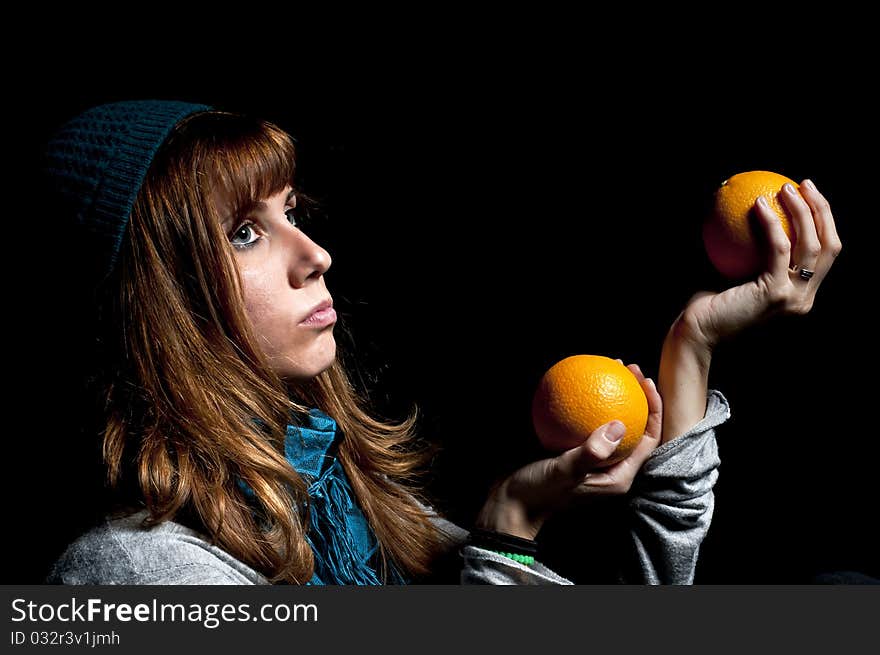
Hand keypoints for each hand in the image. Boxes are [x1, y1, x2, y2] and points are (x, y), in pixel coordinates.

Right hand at [474, 363, 661, 539]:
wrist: (512, 502)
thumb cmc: (539, 493)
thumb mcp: (564, 472)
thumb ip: (592, 452)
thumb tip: (620, 425)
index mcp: (619, 475)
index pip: (648, 438)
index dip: (653, 408)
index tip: (643, 382)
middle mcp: (611, 465)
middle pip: (635, 425)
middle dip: (636, 395)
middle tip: (627, 367)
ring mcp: (593, 456)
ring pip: (612, 419)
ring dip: (613, 393)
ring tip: (608, 367)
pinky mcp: (575, 448)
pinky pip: (587, 420)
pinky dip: (585, 401)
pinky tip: (576, 382)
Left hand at [681, 179, 842, 349]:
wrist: (697, 330)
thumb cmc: (709, 302)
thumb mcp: (735, 270)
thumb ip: (750, 247)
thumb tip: (752, 207)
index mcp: (800, 294)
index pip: (825, 253)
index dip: (824, 221)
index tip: (807, 194)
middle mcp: (804, 298)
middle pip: (829, 246)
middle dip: (822, 210)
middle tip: (803, 184)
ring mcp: (793, 298)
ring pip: (811, 245)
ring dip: (801, 210)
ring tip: (785, 188)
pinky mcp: (776, 294)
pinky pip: (778, 249)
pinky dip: (771, 223)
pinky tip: (759, 204)